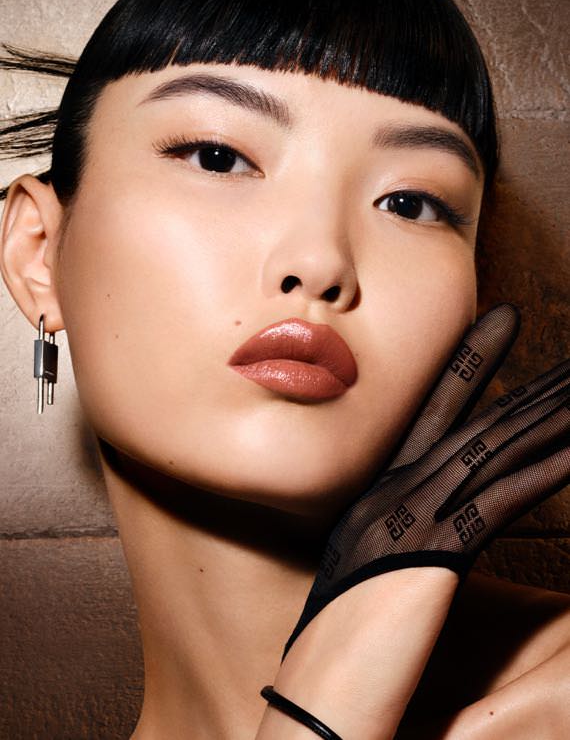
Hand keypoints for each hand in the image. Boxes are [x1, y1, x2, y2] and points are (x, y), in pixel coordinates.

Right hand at [282, 303, 568, 658]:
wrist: (314, 690)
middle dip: (529, 383)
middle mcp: (393, 490)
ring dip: (549, 415)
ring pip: (491, 450)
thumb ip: (400, 537)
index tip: (499, 322)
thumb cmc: (342, 642)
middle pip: (474, 423)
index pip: (432, 414)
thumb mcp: (370, 573)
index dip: (469, 364)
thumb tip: (429, 530)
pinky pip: (499, 500)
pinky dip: (546, 470)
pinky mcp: (431, 551)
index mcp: (380, 491)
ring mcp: (408, 515)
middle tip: (557, 343)